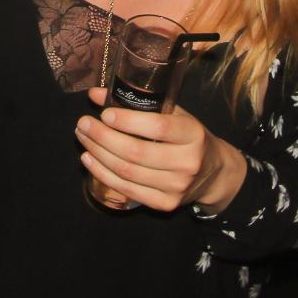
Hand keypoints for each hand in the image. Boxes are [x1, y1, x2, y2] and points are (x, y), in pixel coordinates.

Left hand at [74, 90, 245, 213]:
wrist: (214, 174)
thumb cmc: (187, 138)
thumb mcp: (174, 115)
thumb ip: (139, 103)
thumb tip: (95, 94)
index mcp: (193, 134)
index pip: (158, 127)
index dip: (128, 121)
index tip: (104, 113)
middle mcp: (187, 162)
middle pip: (135, 152)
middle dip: (102, 137)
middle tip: (83, 124)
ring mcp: (176, 186)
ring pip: (127, 172)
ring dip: (97, 154)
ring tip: (83, 138)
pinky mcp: (166, 204)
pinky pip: (127, 189)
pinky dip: (102, 174)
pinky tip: (89, 160)